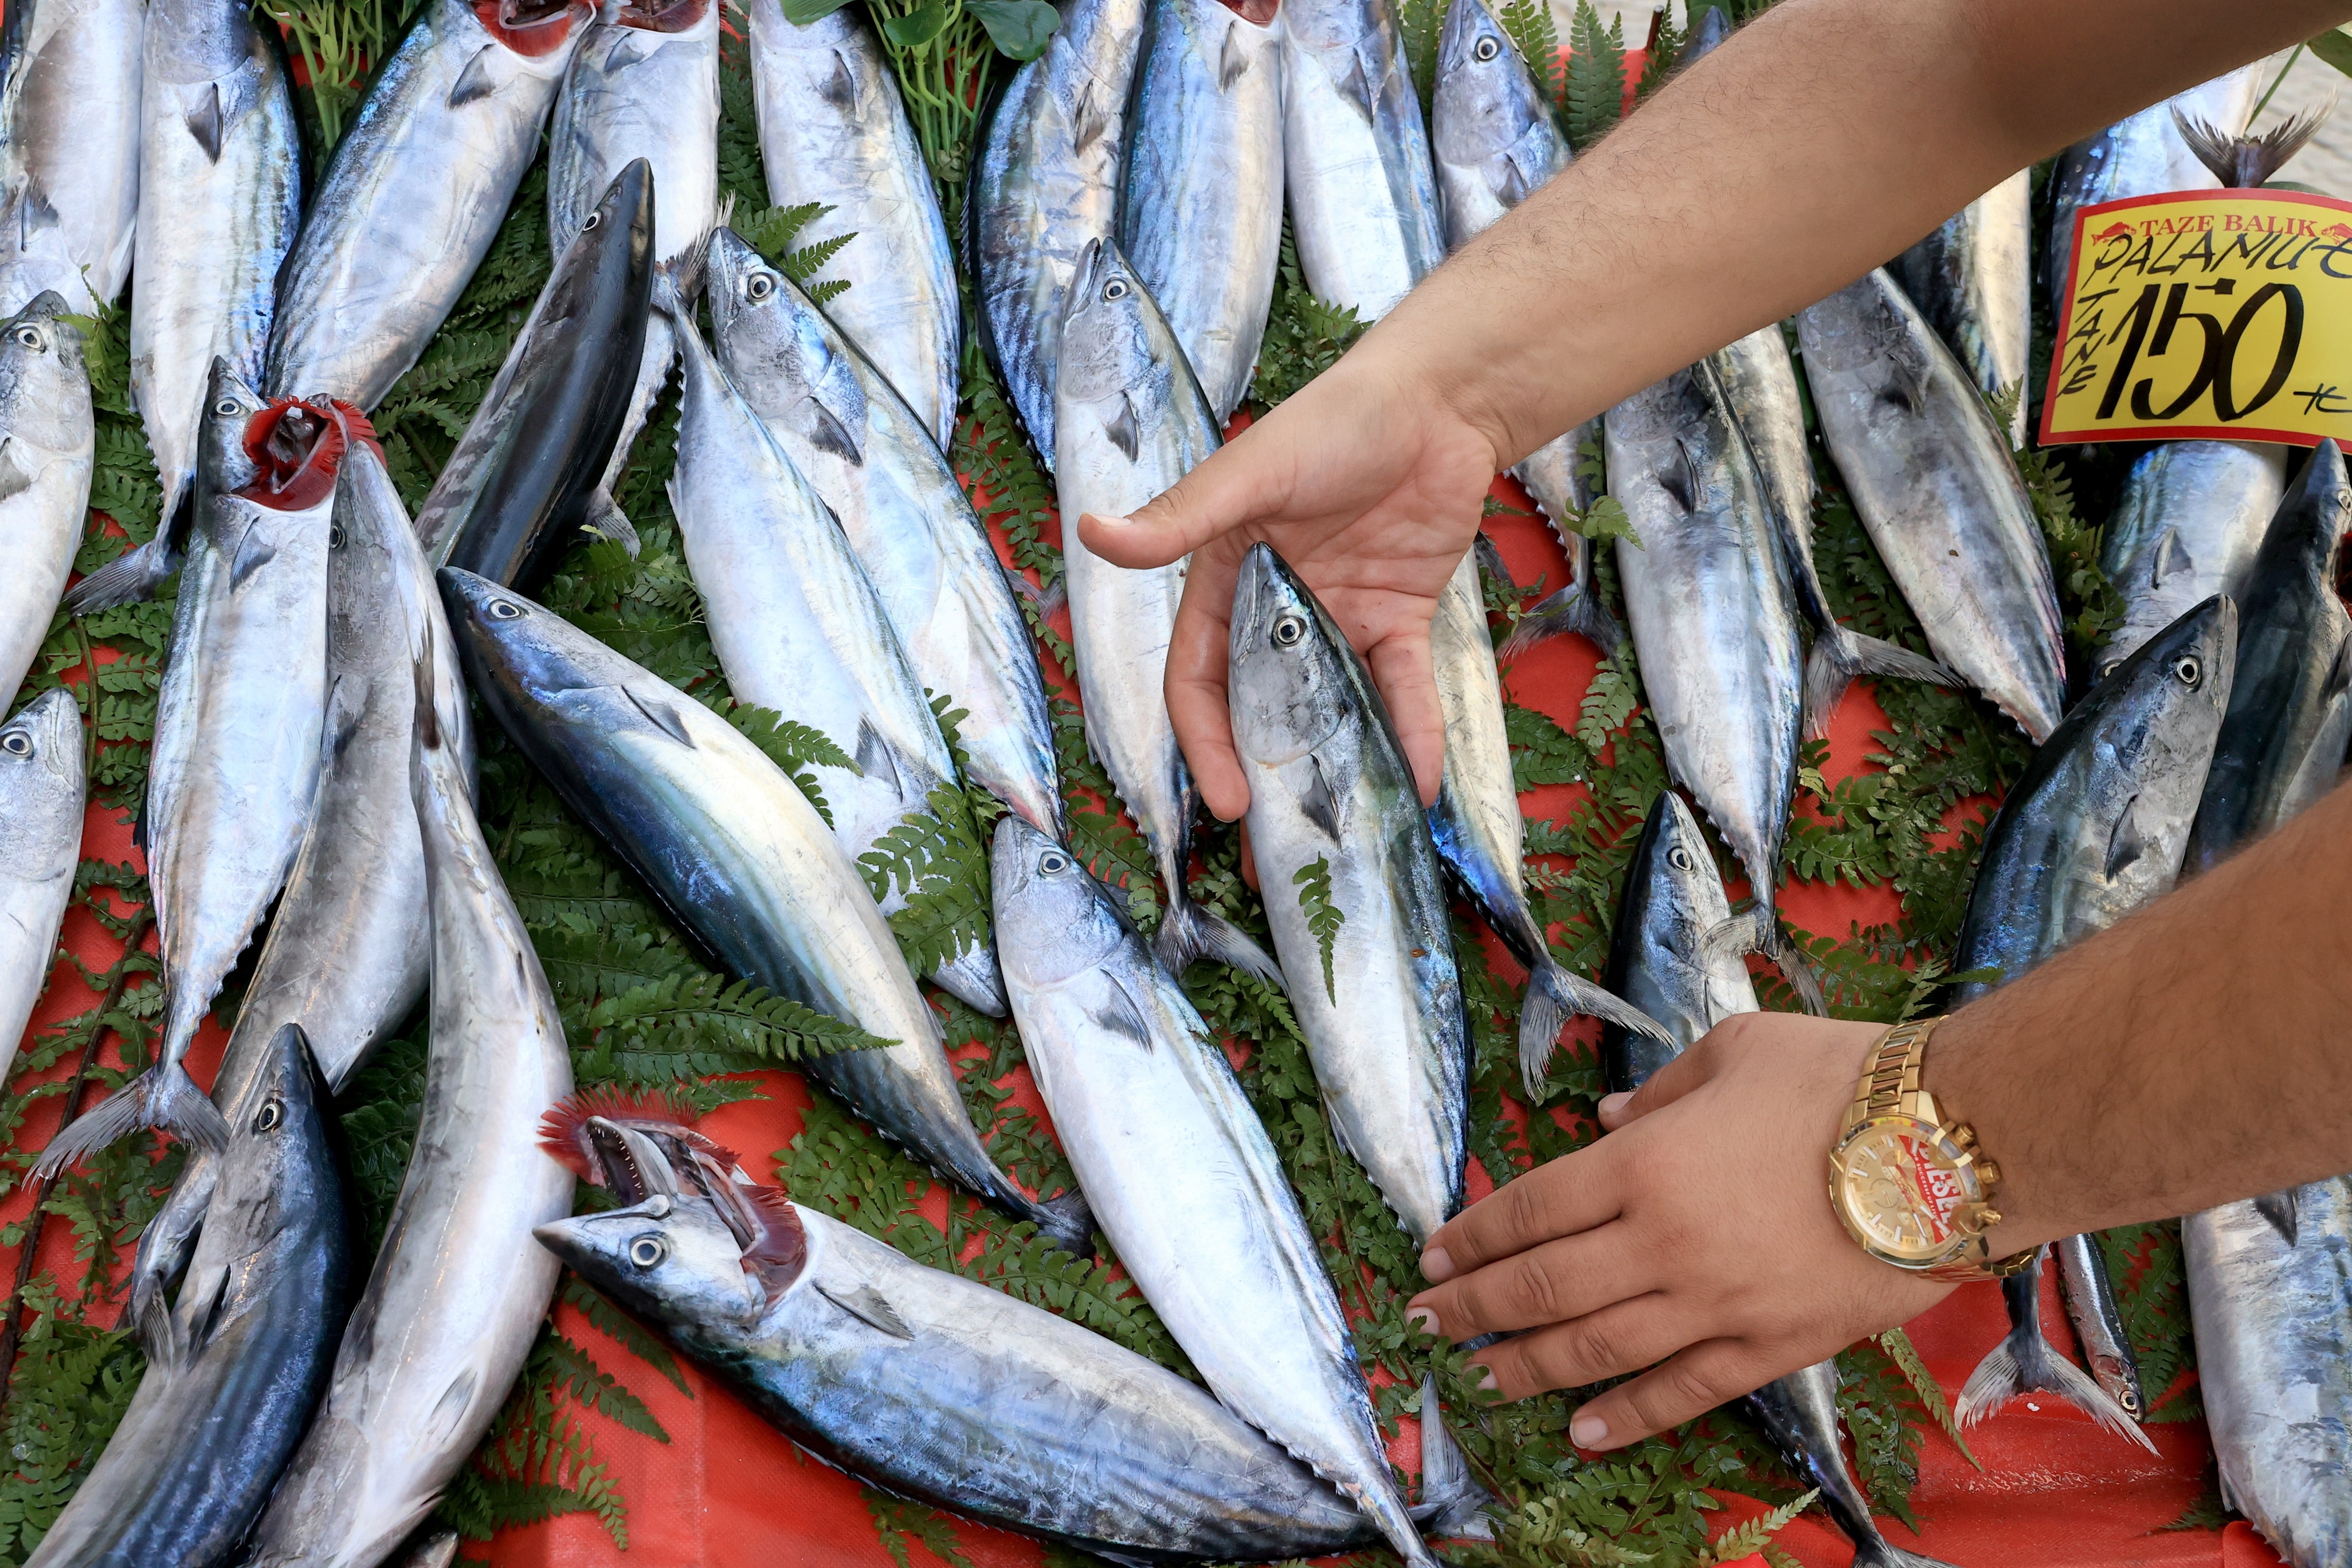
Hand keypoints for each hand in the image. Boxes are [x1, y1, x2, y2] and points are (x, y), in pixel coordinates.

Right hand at [1074, 350, 1502, 818]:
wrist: (1437, 400)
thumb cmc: (1333, 422)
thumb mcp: (1251, 473)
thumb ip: (1180, 518)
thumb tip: (1093, 532)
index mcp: (1227, 579)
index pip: (1200, 677)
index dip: (1206, 740)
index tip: (1226, 798)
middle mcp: (1280, 607)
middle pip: (1261, 706)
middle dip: (1263, 775)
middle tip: (1273, 851)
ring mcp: (1342, 616)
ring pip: (1331, 709)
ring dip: (1334, 768)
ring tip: (1340, 836)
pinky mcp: (1401, 616)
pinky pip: (1404, 689)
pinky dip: (1412, 732)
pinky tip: (1420, 783)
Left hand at [1406, 1012, 1953, 1448]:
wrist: (1952, 1144)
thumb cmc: (1842, 1079)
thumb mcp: (1734, 1050)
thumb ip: (1660, 1090)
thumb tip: (1607, 1124)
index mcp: (1645, 1164)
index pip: (1532, 1209)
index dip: (1475, 1236)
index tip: (1433, 1255)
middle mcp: (1665, 1242)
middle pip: (1545, 1286)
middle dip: (1475, 1306)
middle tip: (1427, 1321)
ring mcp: (1717, 1302)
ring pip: (1599, 1347)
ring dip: (1529, 1365)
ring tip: (1481, 1376)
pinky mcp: (1773, 1344)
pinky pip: (1686, 1391)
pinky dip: (1631, 1415)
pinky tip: (1586, 1431)